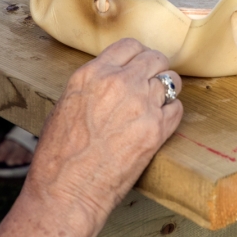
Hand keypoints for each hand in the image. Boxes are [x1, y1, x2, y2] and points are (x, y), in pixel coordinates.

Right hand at [24, 39, 182, 233]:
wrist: (67, 190)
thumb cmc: (59, 155)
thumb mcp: (66, 104)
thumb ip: (93, 85)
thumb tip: (109, 80)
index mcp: (92, 74)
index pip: (129, 46)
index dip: (137, 55)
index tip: (138, 65)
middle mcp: (119, 83)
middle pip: (155, 58)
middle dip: (156, 69)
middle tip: (152, 83)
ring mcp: (141, 104)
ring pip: (171, 81)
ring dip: (166, 91)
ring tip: (157, 104)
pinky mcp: (156, 129)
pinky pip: (177, 109)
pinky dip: (171, 114)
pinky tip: (160, 123)